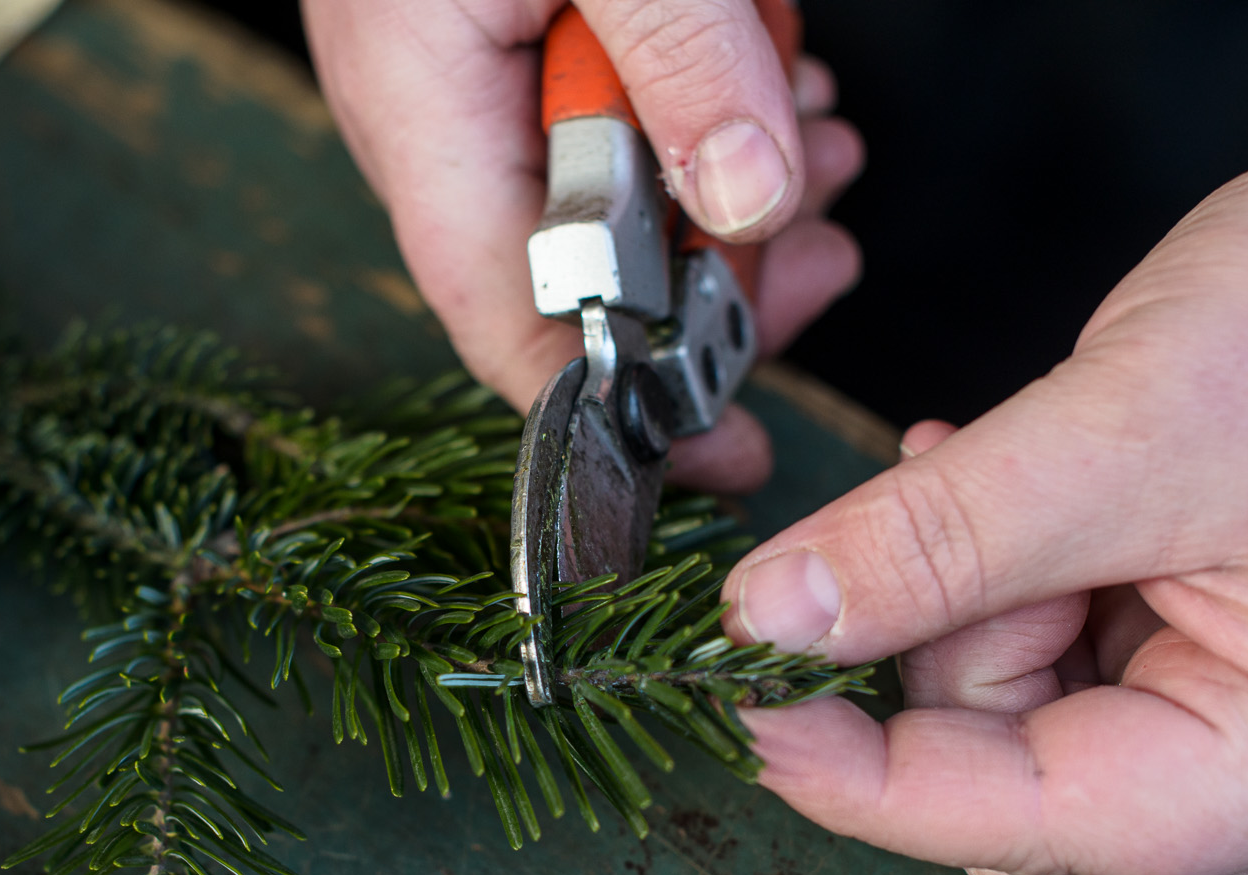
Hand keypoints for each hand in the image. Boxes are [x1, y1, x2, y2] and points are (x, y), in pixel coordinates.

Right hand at [301, 0, 864, 491]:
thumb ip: (681, 58)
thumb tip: (756, 206)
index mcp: (422, 115)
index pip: (507, 330)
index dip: (616, 416)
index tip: (726, 454)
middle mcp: (439, 125)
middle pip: (576, 285)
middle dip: (715, 293)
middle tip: (822, 264)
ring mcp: (478, 88)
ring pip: (615, 207)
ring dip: (734, 200)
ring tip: (824, 150)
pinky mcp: (525, 47)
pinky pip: (623, 127)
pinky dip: (715, 123)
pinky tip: (780, 91)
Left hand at [720, 1, 1247, 874]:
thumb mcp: (1132, 432)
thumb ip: (938, 542)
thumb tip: (772, 622)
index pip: (1029, 828)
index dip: (861, 779)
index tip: (741, 704)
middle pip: (1016, 792)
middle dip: (939, 665)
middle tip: (932, 529)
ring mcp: (1243, 703)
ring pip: (1016, 718)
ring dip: (958, 604)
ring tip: (982, 475)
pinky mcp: (1205, 638)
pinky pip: (1048, 650)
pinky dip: (992, 576)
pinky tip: (987, 485)